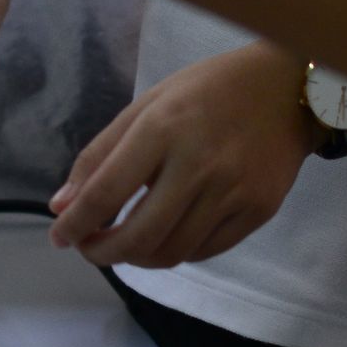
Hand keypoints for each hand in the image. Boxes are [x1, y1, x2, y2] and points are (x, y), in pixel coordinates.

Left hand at [47, 43, 322, 267]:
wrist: (287, 88)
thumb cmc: (207, 90)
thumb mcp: (147, 105)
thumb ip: (101, 155)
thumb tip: (62, 206)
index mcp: (162, 128)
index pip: (106, 194)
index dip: (75, 225)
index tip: (59, 236)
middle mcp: (199, 164)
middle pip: (139, 236)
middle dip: (103, 253)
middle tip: (90, 249)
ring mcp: (233, 192)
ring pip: (172, 252)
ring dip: (137, 258)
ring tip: (124, 243)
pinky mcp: (259, 211)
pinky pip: (206, 251)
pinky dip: (175, 252)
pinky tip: (165, 236)